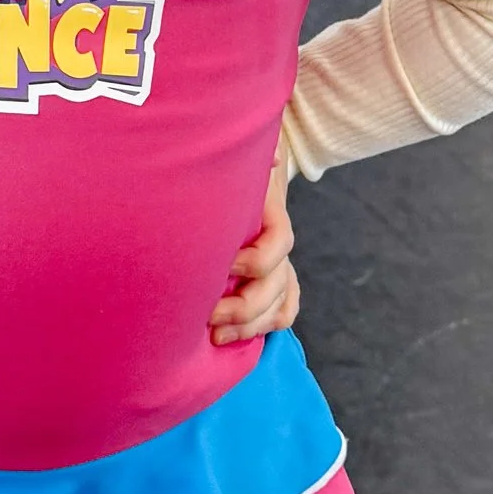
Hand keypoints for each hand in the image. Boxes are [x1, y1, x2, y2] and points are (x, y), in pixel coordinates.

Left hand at [210, 157, 298, 346]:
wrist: (242, 172)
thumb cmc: (231, 167)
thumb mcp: (240, 156)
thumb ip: (255, 156)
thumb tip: (269, 158)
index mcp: (270, 214)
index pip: (278, 243)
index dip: (256, 261)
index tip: (225, 266)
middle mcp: (276, 244)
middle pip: (277, 284)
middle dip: (246, 306)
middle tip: (209, 315)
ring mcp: (276, 264)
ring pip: (279, 304)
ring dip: (251, 326)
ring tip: (216, 337)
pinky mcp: (269, 280)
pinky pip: (283, 311)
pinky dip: (266, 327)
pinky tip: (236, 337)